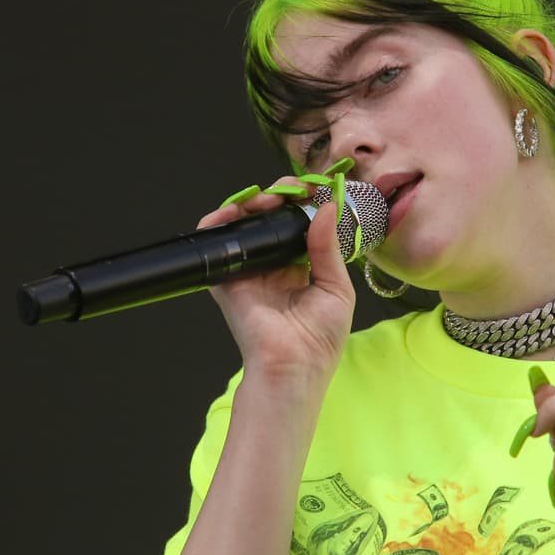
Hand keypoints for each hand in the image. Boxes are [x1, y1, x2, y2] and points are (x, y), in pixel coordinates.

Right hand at [198, 175, 355, 380]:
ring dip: (253, 203)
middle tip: (291, 190)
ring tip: (268, 198)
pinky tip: (236, 210)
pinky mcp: (227, 279)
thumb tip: (327, 208)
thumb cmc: (321, 338)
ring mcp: (248, 270)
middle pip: (270, 219)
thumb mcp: (337, 287)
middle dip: (280, 197)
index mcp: (301, 267)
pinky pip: (217, 244)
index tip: (313, 188)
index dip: (303, 203)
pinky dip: (220, 221)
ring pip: (244, 224)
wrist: (295, 366)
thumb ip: (328, 247)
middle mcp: (273, 265)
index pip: (298, 224)